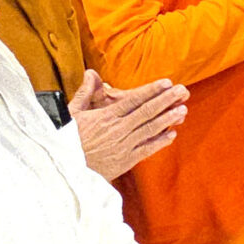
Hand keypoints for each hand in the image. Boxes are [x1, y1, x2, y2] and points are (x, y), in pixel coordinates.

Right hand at [68, 69, 188, 180]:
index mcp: (106, 117)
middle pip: (147, 112)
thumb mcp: (70, 114)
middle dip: (166, 100)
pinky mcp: (124, 162)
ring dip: (168, 119)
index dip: (152, 90)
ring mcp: (123, 146)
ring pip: (150, 129)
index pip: (134, 100)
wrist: (61, 170)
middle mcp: (118, 130)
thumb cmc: (64, 141)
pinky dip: (159, 142)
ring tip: (183, 110)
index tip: (166, 82)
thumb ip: (85, 93)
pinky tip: (172, 134)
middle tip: (183, 91)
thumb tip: (90, 72)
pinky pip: (146, 150)